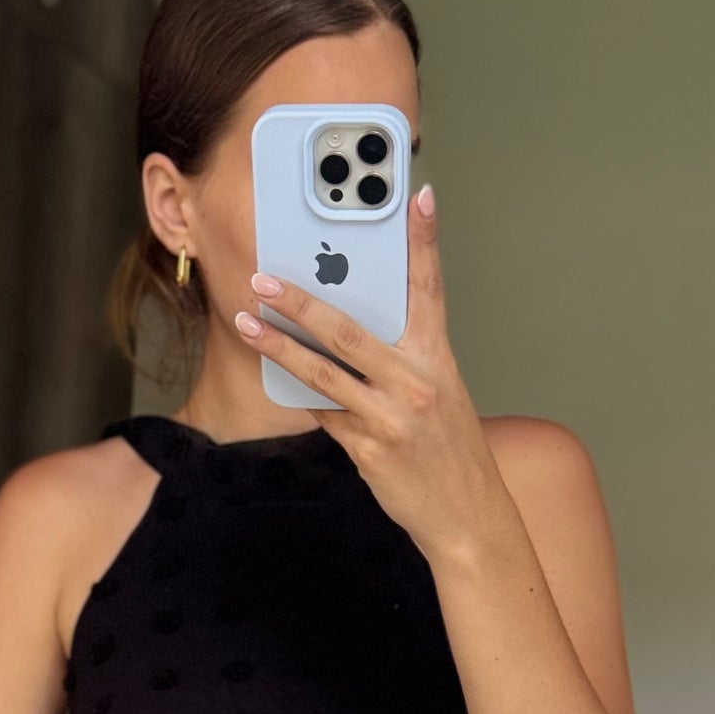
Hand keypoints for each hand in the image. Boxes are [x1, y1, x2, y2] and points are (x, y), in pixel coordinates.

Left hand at [234, 184, 509, 567]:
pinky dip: (296, 391)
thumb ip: (402, 360)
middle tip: (265, 278)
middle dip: (302, 301)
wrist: (467, 517)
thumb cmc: (449, 451)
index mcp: (438, 359)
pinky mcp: (368, 448)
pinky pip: (321, 412)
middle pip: (349, 330)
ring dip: (278, 346)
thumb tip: (348, 331)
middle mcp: (416, 382)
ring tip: (247, 322)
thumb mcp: (440, 394)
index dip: (424, 241)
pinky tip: (272, 372)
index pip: (430, 289)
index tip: (417, 196)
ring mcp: (390, 416)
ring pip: (322, 372)